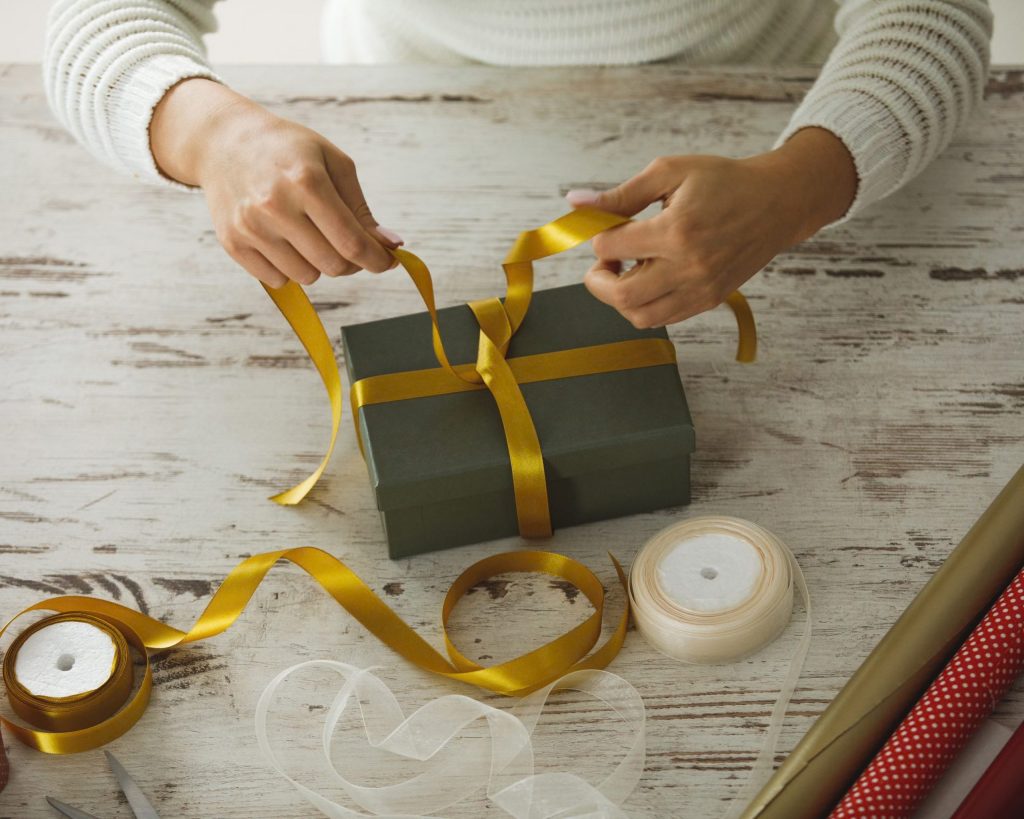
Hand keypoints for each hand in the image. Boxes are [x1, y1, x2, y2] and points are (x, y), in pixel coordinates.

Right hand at [150, 78, 399, 287]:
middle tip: (348, 244)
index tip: (387, 262)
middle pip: (333, 265)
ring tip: (309, 234)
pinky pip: (277, 280)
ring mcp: (251, 227)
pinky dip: (289, 268)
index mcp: (306, 182)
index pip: (351, 242)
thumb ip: (361, 208)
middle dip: (350, 261)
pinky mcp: (233, 243)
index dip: (377, 260)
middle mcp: (275, 206)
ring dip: (318, 263)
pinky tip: (284, 240)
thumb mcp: (332, 163)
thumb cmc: (288, 151)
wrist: (223, 142)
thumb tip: (391, 246)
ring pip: (307, 277)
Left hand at [566, 127, 857, 327]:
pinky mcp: (709, 300)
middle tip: (608, 259)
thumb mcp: (671, 172)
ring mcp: (700, 289)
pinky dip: (644, 304)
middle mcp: (688, 266)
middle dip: (599, 279)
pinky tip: (650, 276)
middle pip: (620, 295)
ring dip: (620, 297)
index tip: (609, 226)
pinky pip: (663, 318)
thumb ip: (621, 192)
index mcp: (676, 230)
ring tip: (628, 269)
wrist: (777, 202)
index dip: (600, 236)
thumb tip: (575, 202)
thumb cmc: (724, 181)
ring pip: (639, 316)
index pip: (611, 246)